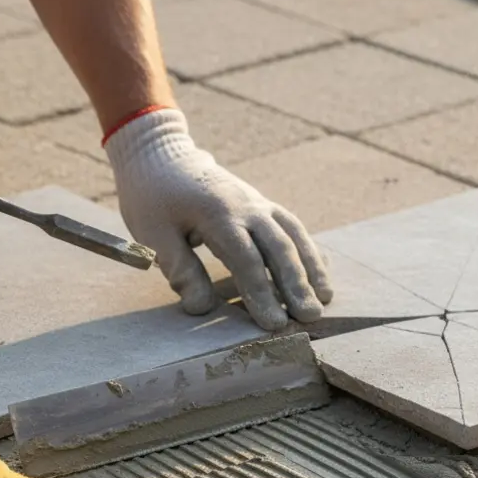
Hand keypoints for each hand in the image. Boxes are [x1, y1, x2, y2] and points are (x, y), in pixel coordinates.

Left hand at [104, 109, 332, 330]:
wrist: (161, 153)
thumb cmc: (152, 196)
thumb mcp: (153, 234)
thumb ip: (180, 270)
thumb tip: (202, 308)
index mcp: (218, 214)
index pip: (246, 259)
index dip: (262, 293)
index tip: (273, 324)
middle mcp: (246, 206)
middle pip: (279, 247)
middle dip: (297, 284)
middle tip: (310, 317)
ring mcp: (258, 203)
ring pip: (294, 234)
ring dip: (312, 267)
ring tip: (324, 299)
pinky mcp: (261, 204)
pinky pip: (291, 226)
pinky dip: (309, 249)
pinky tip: (321, 272)